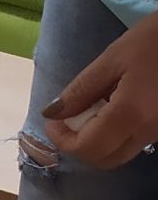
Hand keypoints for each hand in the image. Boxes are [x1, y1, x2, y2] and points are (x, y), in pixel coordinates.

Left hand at [41, 9, 157, 167]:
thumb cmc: (156, 39)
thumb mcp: (113, 58)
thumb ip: (81, 90)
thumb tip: (53, 114)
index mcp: (132, 115)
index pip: (88, 148)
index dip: (63, 140)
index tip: (54, 121)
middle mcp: (150, 132)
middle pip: (106, 160)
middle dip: (80, 145)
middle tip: (70, 118)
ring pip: (122, 153)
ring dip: (99, 140)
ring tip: (94, 108)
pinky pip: (138, 142)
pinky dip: (118, 134)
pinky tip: (115, 107)